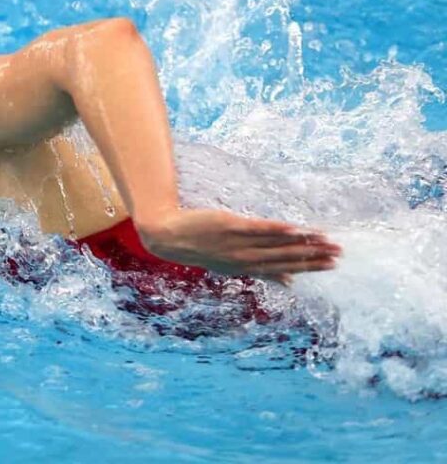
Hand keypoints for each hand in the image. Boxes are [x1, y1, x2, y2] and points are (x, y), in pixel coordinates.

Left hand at [135, 208, 340, 281]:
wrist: (170, 237)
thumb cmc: (203, 247)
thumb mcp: (233, 265)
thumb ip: (263, 271)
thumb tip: (289, 282)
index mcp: (248, 268)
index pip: (286, 268)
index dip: (310, 267)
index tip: (332, 265)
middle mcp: (246, 258)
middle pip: (286, 257)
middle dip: (314, 256)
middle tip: (339, 254)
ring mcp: (239, 243)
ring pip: (277, 244)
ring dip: (303, 242)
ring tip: (326, 239)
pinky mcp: (231, 226)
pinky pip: (259, 229)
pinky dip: (277, 230)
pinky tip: (296, 228)